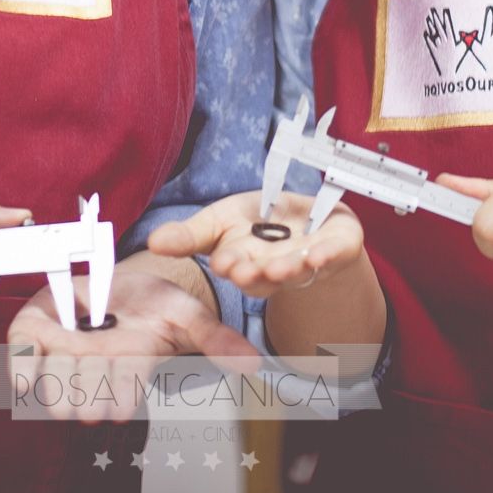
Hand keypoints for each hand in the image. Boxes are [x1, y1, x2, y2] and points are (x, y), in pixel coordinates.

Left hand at [6, 263, 259, 423]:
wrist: (115, 277)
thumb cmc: (152, 304)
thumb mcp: (186, 314)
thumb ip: (216, 339)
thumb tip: (255, 365)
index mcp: (127, 372)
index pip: (123, 400)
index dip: (122, 397)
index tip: (125, 392)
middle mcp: (91, 372)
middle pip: (82, 402)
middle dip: (88, 389)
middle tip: (96, 372)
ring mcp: (59, 354)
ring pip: (53, 385)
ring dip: (61, 374)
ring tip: (75, 351)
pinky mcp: (31, 333)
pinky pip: (16, 359)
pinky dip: (20, 366)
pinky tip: (33, 362)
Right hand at [146, 190, 364, 299]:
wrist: (310, 216)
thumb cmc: (260, 220)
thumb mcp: (220, 221)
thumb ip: (189, 236)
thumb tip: (153, 242)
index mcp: (245, 264)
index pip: (235, 266)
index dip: (230, 264)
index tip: (224, 261)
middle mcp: (276, 269)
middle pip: (265, 276)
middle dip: (255, 273)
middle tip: (245, 270)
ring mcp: (309, 261)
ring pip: (297, 270)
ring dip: (289, 269)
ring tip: (283, 266)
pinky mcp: (339, 248)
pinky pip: (336, 255)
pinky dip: (329, 255)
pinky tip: (321, 255)